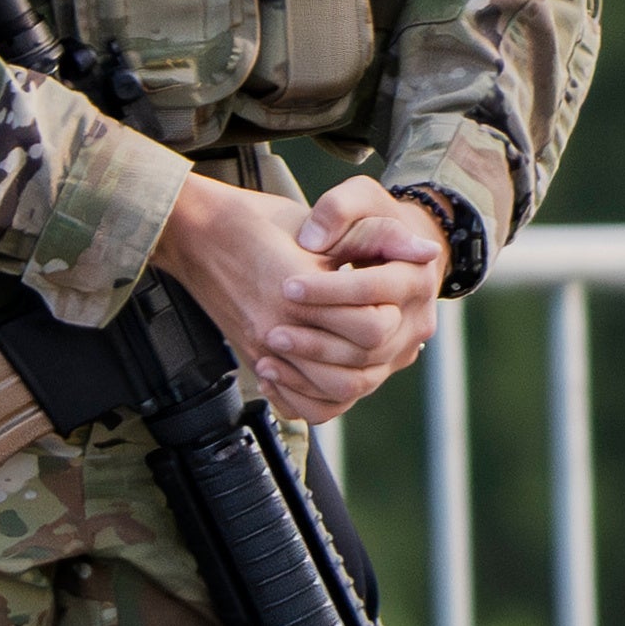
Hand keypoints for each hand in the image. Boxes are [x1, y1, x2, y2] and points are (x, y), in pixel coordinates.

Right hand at [155, 174, 451, 425]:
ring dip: (358, 374)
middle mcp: (280, 328)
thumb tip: (427, 253)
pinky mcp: (254, 359)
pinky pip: (300, 405)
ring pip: (333, 392)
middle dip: (379, 345)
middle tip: (387, 323)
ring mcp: (264, 350)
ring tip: (369, 351)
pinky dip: (324, 398)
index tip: (390, 292)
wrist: (197, 234)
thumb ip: (375, 237)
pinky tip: (335, 373)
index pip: (370, 324)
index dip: (388, 308)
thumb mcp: (318, 220)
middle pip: (356, 365)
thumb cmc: (258, 220)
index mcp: (301, 290)